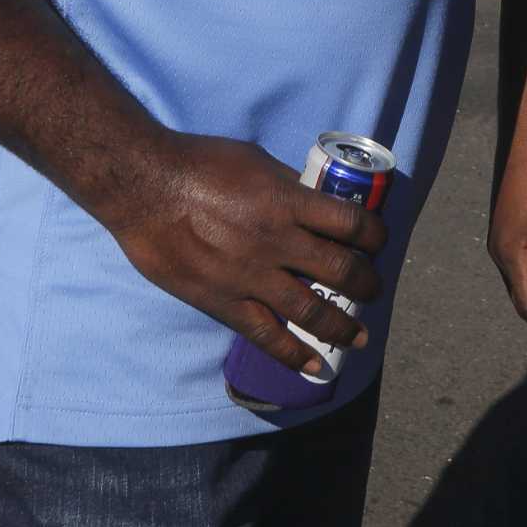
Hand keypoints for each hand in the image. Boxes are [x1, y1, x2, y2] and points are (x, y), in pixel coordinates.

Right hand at [104, 133, 386, 373]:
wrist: (146, 189)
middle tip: (375, 289)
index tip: (380, 243)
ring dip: (342, 325)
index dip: (375, 236)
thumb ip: (287, 184)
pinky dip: (294, 354)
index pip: (351, 223)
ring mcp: (252, 275)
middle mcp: (278, 241)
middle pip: (340, 269)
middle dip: (367, 284)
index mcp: (289, 201)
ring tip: (359, 335)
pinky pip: (266, 336)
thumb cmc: (200, 164)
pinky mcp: (225, 301)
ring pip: (311, 309)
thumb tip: (315, 196)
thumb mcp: (256, 161)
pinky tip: (314, 366)